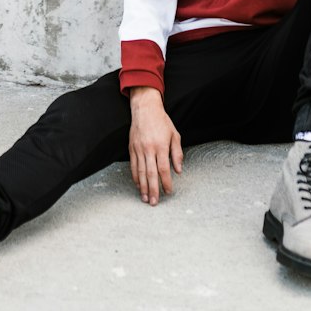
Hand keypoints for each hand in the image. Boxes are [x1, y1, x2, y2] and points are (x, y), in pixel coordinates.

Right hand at [128, 89, 182, 204]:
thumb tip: (178, 170)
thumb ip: (177, 153)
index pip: (164, 169)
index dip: (166, 182)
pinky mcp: (131, 148)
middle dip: (153, 190)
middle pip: (151, 174)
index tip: (169, 191)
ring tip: (145, 198)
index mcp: (161, 145)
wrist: (145, 108)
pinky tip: (138, 184)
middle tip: (154, 202)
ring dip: (143, 186)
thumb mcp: (174, 134)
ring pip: (141, 172)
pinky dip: (135, 177)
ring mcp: (139, 149)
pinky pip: (133, 165)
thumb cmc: (162, 121)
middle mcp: (149, 148)